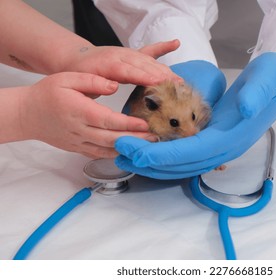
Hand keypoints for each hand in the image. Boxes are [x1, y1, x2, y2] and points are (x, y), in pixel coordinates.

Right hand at [20, 72, 156, 157]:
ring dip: (128, 149)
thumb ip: (92, 81)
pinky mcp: (78, 149)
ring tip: (147, 145)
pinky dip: (115, 154)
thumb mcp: (67, 78)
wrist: (28, 114)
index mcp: (79, 111)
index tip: (145, 124)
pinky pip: (99, 154)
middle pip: (112, 138)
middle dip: (135, 139)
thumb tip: (114, 84)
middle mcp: (80, 130)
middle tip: (155, 137)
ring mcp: (79, 142)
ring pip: (107, 150)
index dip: (128, 124)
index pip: (108, 120)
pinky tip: (129, 151)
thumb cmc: (48, 94)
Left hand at [61, 40, 182, 85]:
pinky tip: (175, 43)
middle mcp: (121, 56)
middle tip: (177, 87)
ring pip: (150, 61)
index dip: (145, 77)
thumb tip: (112, 87)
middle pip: (145, 65)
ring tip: (180, 81)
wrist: (76, 59)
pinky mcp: (133, 54)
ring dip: (165, 71)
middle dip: (162, 76)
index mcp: (108, 64)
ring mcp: (129, 54)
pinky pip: (150, 50)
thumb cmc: (79, 75)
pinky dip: (163, 47)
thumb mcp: (83, 84)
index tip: (159, 83)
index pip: (129, 71)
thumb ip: (96, 85)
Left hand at [115, 53, 275, 178]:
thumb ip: (257, 94)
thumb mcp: (267, 80)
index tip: (131, 149)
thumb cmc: (271, 81)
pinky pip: (184, 156)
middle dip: (148, 160)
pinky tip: (147, 149)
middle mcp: (223, 149)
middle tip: (119, 151)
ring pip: (180, 164)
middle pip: (180, 164)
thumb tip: (247, 108)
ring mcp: (217, 147)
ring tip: (126, 154)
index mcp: (231, 137)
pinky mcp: (212, 141)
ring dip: (152, 162)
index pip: (189, 152)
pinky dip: (163, 156)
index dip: (159, 153)